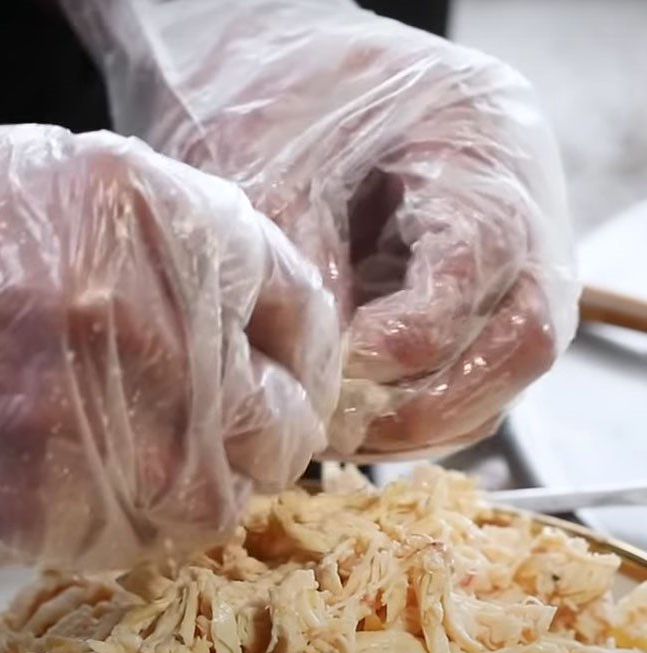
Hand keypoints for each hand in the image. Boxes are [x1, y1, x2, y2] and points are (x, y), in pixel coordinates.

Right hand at [0, 126, 339, 566]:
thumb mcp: (88, 195)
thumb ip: (191, 259)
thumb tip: (261, 331)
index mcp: (177, 229)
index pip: (302, 313)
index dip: (302, 350)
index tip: (290, 372)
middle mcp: (161, 331)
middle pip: (283, 421)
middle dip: (267, 427)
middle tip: (238, 423)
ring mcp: (116, 432)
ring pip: (222, 502)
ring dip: (203, 483)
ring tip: (151, 451)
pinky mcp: (62, 515)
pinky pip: (144, 541)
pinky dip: (135, 518)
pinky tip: (91, 474)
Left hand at [65, 0, 577, 455]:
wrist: (281, 69)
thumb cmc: (279, 97)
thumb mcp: (282, 170)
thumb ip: (315, 272)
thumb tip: (330, 378)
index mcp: (482, 143)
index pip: (482, 263)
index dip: (414, 337)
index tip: (342, 374)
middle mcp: (519, 205)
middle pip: (521, 338)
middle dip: (431, 403)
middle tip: (345, 431)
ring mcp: (503, 254)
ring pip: (500, 369)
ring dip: (423, 417)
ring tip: (343, 435)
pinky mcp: (468, 289)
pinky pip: (468, 368)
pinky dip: (416, 406)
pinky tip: (357, 418)